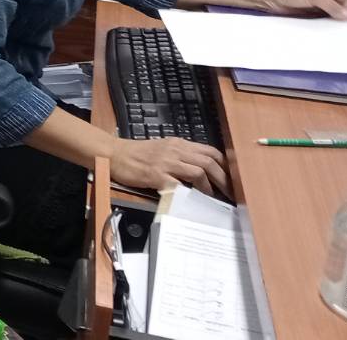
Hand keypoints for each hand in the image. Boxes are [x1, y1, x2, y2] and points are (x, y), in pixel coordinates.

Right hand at [111, 136, 231, 197]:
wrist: (114, 154)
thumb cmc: (137, 154)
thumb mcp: (163, 149)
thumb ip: (181, 157)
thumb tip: (201, 171)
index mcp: (179, 144)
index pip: (210, 151)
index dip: (225, 166)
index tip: (232, 179)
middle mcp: (175, 150)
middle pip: (209, 161)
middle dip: (224, 179)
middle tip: (230, 194)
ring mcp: (166, 162)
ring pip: (198, 171)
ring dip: (210, 187)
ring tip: (214, 199)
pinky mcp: (157, 175)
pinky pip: (178, 185)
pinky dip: (189, 193)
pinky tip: (193, 201)